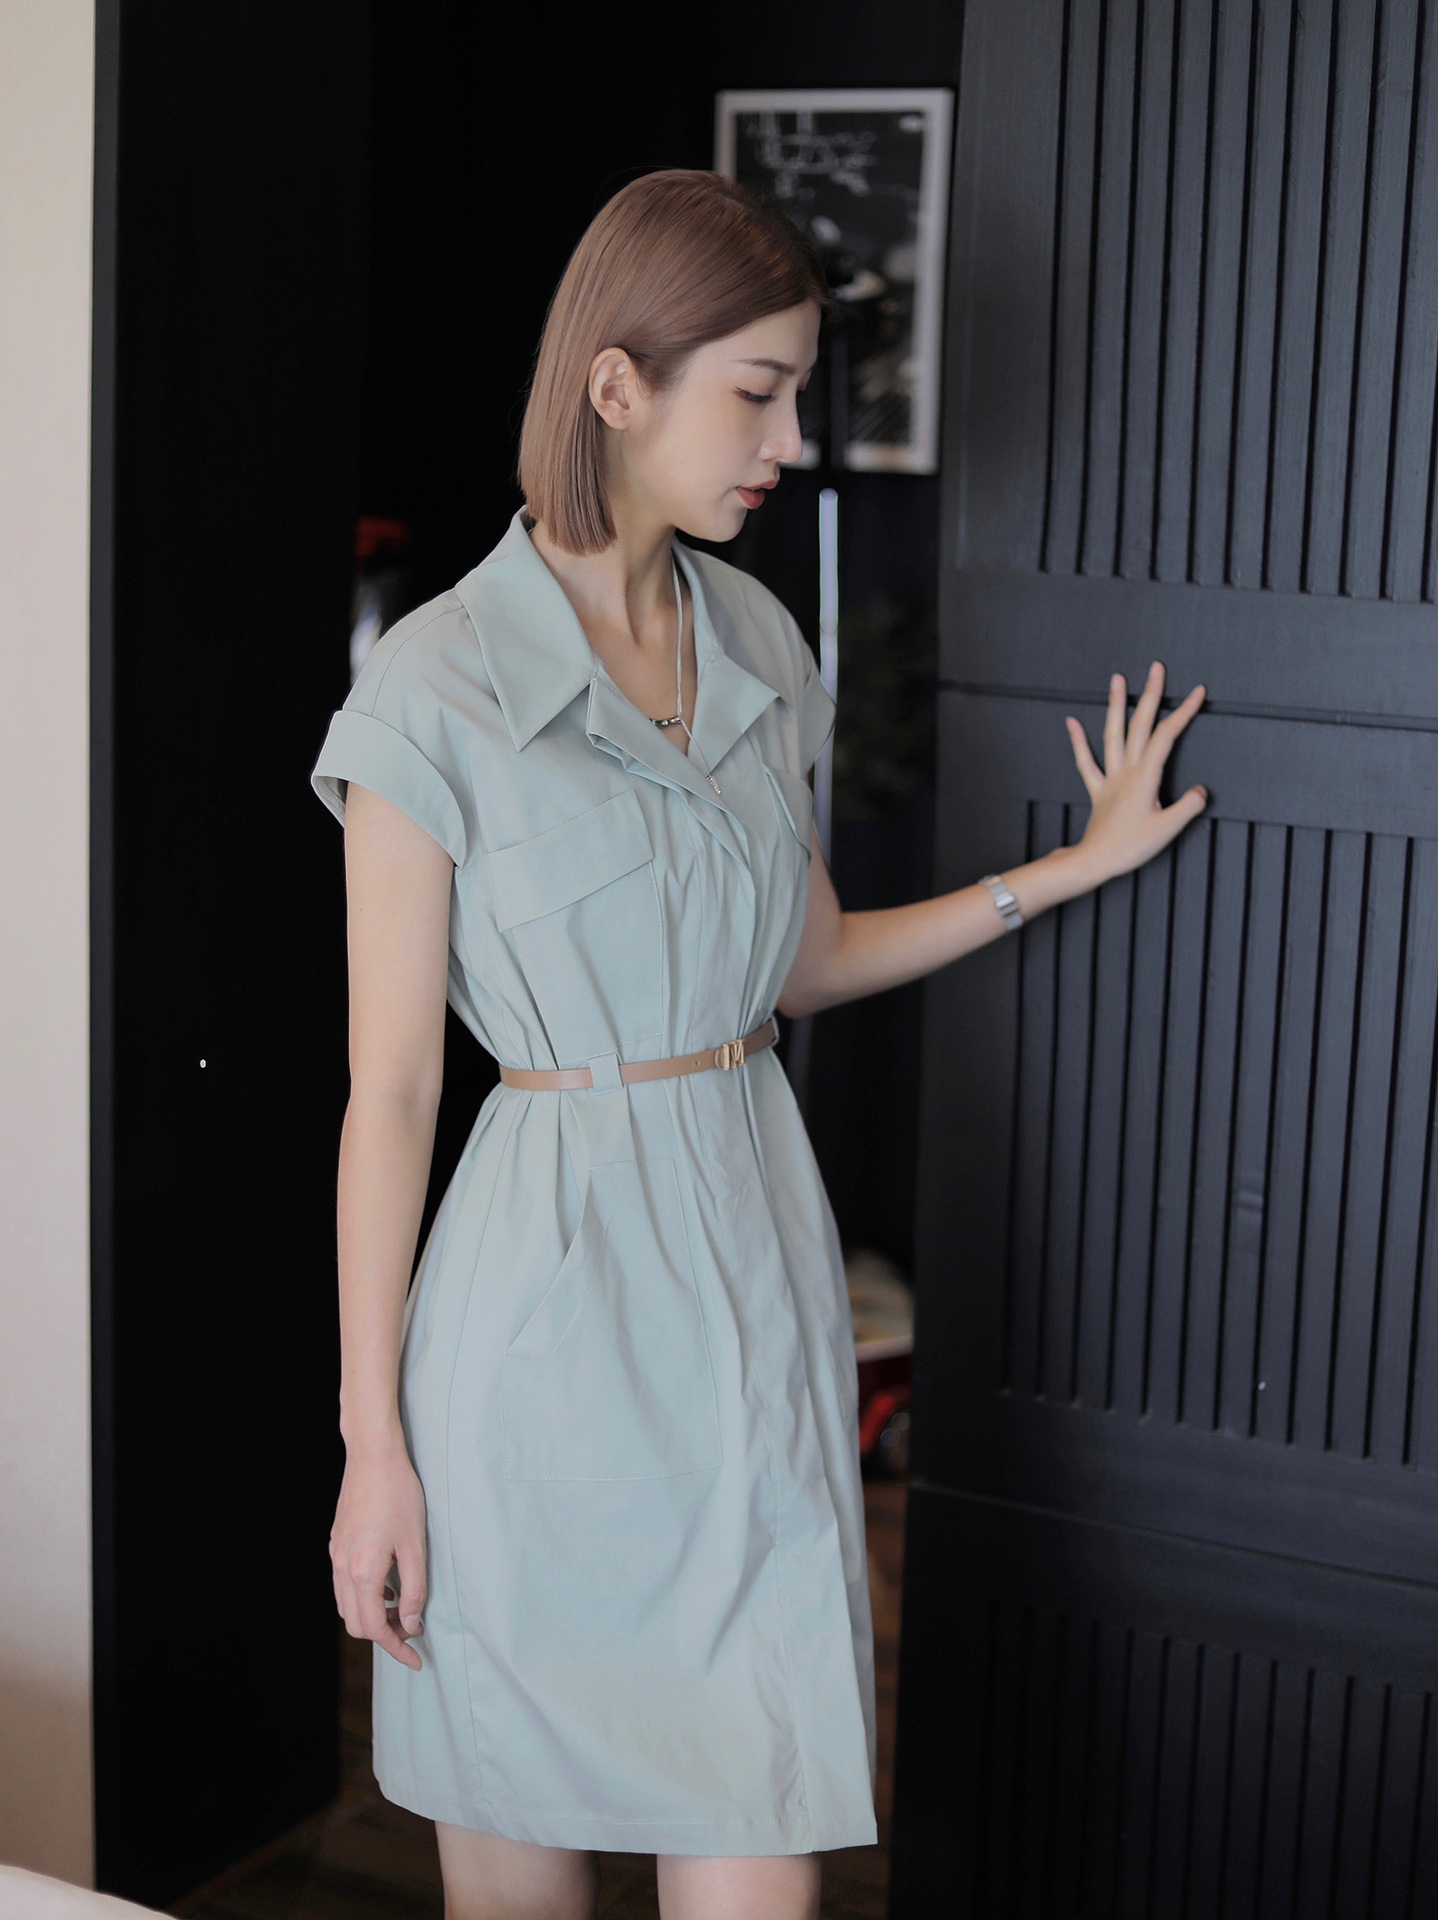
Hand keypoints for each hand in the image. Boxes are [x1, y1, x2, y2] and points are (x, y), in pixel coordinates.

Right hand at [330, 1444, 427, 1669]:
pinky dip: (364, 1596)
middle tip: (411, 1632)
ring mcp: (335, 1556)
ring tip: (402, 1608)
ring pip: (347, 1606)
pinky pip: (344, 1585)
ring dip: (372, 1616)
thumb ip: (414, 1589)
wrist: (373, 1456)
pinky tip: (387, 1585)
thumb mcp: (415, 1545)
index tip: (416, 1659)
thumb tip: (410, 1624)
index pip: (374, 1628)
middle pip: (355, 1624)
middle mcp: (342, 1568)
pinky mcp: (336, 1544)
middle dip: (383, 1636)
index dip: (396, 1649)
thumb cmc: (399, 1495)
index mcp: (362, 1572)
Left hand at [1066, 663, 1207, 883]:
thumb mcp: (1169, 829)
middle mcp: (1126, 771)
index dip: (1183, 712)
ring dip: (1115, 705)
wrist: (1095, 861)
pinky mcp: (1097, 791)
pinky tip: (1072, 721)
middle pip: (1140, 725)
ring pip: (1112, 735)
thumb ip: (1189, 805)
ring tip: (1117, 679)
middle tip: (1156, 668)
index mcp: (1146, 776)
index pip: (1168, 736)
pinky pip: (1086, 762)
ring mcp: (1110, 779)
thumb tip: (1202, 790)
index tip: (1198, 692)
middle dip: (1150, 694)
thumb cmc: (1130, 847)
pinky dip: (1078, 741)